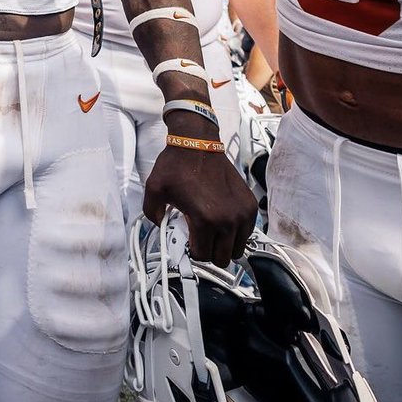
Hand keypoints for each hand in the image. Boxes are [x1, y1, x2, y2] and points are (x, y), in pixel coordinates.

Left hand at [143, 145, 256, 266]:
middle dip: (209, 251)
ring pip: (237, 249)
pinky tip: (222, 220)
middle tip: (200, 237)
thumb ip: (151, 214)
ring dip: (225, 245)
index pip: (202, 256)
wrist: (197, 143)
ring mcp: (242, 213)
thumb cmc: (178, 165)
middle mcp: (228, 219)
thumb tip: (160, 225)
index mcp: (205, 219)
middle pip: (222, 259)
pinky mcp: (250, 205)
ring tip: (212, 230)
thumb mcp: (154, 190)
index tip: (188, 240)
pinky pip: (247, 233)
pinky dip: (236, 232)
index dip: (192, 251)